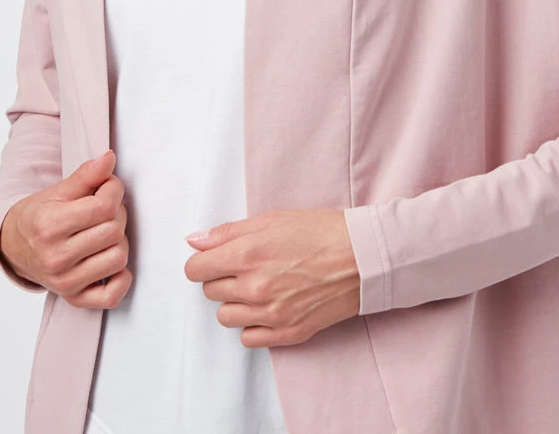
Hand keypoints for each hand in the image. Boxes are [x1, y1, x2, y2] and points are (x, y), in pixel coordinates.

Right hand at [0, 149, 132, 308]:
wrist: (15, 247)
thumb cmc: (39, 216)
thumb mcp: (58, 191)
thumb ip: (86, 175)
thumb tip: (109, 158)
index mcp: (50, 226)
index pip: (104, 206)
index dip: (114, 190)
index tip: (107, 187)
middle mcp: (56, 258)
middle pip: (114, 231)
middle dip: (116, 214)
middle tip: (104, 210)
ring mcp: (65, 281)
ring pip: (118, 258)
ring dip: (119, 241)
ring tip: (104, 233)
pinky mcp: (74, 298)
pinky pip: (112, 296)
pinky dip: (120, 278)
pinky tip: (108, 259)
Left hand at [183, 208, 360, 347]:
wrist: (363, 257)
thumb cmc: (321, 231)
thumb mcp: (272, 219)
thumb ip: (228, 232)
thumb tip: (195, 241)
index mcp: (247, 255)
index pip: (196, 270)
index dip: (202, 262)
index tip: (214, 259)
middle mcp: (255, 287)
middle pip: (210, 292)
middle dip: (222, 278)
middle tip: (245, 267)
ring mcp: (272, 314)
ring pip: (225, 317)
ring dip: (234, 302)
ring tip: (257, 286)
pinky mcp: (288, 332)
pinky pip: (248, 338)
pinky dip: (252, 324)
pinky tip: (267, 307)